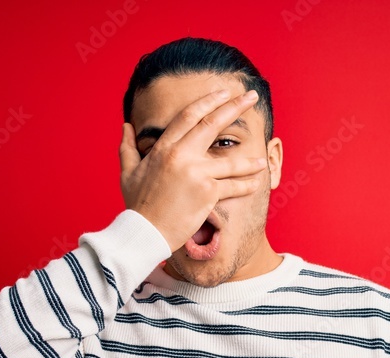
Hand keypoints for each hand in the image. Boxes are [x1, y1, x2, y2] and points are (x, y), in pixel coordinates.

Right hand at [119, 88, 267, 251]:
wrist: (144, 232)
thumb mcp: (128, 172)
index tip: (224, 93)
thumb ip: (127, 147)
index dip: (209, 101)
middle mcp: (181, 155)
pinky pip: (233, 186)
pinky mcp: (208, 193)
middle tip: (250, 97)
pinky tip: (256, 183)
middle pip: (213, 124)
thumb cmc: (137, 204)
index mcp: (164, 148)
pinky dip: (246, 185)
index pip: (189, 116)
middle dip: (234, 107)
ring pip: (230, 161)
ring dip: (248, 159)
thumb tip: (126, 126)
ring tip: (262, 157)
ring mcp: (197, 173)